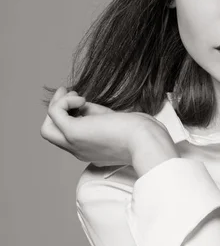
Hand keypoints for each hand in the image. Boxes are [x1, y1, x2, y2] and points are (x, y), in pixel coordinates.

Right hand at [40, 86, 177, 168]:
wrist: (147, 140)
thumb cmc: (142, 132)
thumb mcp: (116, 123)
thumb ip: (99, 116)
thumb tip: (84, 106)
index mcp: (91, 150)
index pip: (69, 134)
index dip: (73, 114)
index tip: (84, 102)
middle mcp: (79, 150)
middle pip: (51, 134)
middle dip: (57, 110)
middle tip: (71, 95)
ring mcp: (75, 144)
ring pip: (47, 128)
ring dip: (56, 105)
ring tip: (75, 95)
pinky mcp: (75, 133)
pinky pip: (54, 113)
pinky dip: (64, 101)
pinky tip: (81, 98)